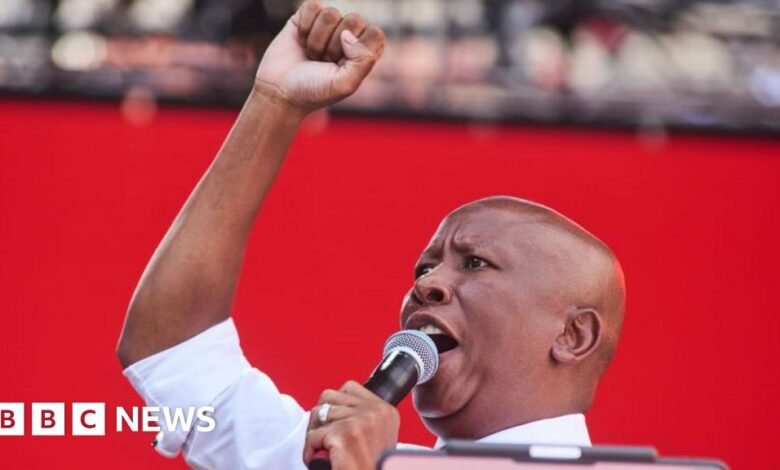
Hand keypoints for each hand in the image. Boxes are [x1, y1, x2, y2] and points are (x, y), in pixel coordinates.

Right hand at [255, 0, 385, 113]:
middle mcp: (348, 37)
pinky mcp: (306, 18)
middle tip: (324, 62)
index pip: (375, 34)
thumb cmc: (314, 91)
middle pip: (354, 19)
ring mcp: (327, 26)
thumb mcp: (345, 84)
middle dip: (335, 45)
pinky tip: (300, 41)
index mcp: (363, 53)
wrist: (279, 91)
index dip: (359, 47)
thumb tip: (348, 34)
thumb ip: (362, 61)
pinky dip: (304, 26)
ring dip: (317, 40)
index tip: (343, 65)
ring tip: (311, 55)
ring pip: (331, 13)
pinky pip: (312, 6)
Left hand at [304, 381, 399, 469]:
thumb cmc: (371, 466)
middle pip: (329, 396)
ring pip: (317, 413)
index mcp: (385, 410)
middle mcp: (375, 412)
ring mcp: (360, 422)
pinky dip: (311, 451)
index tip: (337, 426)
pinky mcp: (344, 436)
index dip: (336, 407)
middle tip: (326, 439)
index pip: (349, 387)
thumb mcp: (376, 436)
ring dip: (315, 434)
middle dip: (321, 418)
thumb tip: (330, 405)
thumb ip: (362, 418)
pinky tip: (323, 462)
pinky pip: (313, 436)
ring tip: (325, 451)